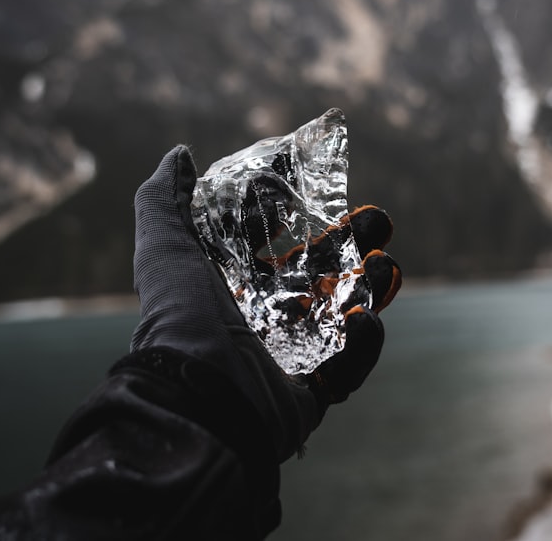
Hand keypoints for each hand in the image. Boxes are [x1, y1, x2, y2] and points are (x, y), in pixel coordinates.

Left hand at [131, 146, 400, 460]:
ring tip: (385, 265)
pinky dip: (364, 342)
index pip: (274, 245)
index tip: (320, 189)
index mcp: (232, 286)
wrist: (197, 396)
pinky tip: (362, 320)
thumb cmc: (181, 316)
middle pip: (321, 274)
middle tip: (376, 220)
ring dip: (370, 286)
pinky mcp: (311, 391)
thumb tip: (180, 155)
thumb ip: (165, 197)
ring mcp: (290, 356)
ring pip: (345, 315)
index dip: (299, 216)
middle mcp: (263, 319)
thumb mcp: (165, 247)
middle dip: (353, 242)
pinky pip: (350, 365)